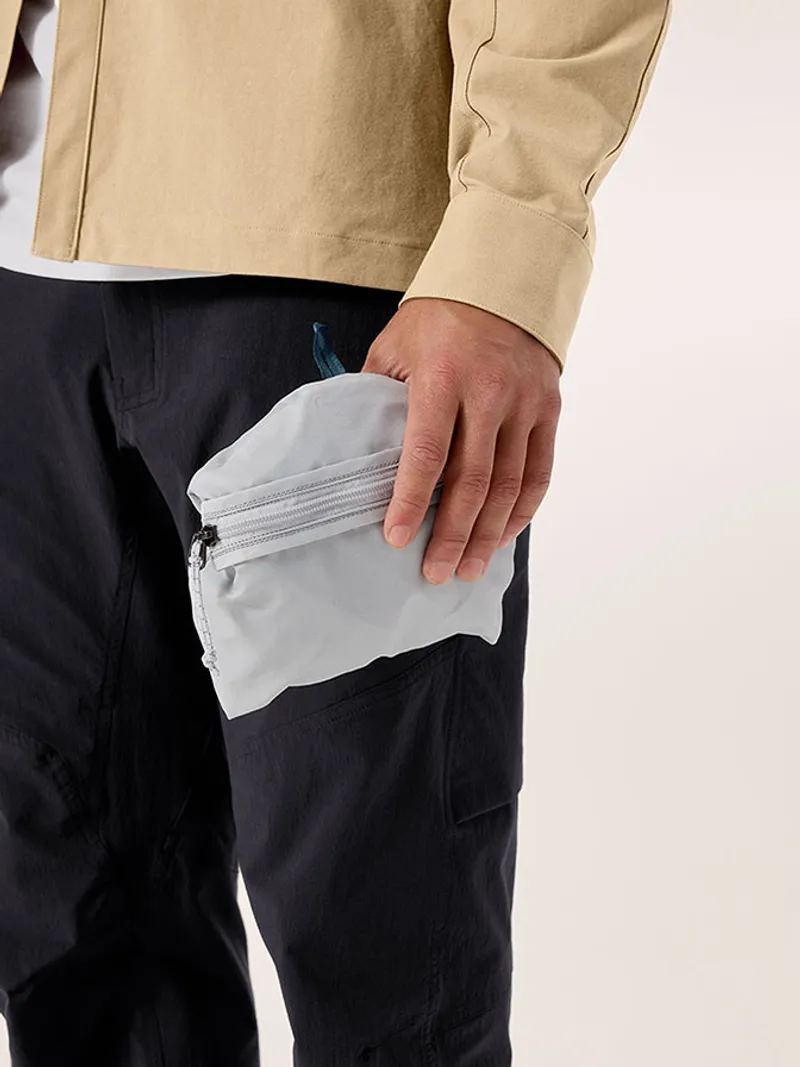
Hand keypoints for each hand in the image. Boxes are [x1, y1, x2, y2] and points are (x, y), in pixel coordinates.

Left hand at [361, 296, 561, 583]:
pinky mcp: (550, 410)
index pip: (427, 452)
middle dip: (453, 534)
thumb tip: (356, 449)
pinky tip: (503, 535)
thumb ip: (378, 396)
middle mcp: (489, 394)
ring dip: (488, 534)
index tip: (397, 539)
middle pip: (472, 480)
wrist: (504, 283)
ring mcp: (525, 404)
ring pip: (509, 484)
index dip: (411, 501)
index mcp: (443, 377)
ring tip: (469, 569)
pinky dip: (522, 510)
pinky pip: (539, 472)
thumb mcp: (394, 346)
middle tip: (436, 572)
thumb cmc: (438, 319)